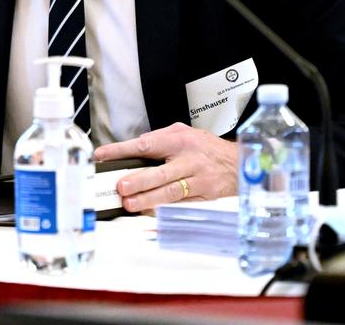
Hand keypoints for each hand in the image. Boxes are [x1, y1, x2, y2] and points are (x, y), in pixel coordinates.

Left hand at [93, 122, 237, 212]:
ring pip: (170, 192)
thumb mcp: (185, 132)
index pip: (147, 144)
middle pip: (160, 172)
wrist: (240, 163)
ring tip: (131, 204)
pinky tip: (149, 212)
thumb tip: (137, 145)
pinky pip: (181, 205)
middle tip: (121, 186)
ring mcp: (197, 180)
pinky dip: (164, 209)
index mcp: (180, 141)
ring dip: (148, 199)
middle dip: (139, 180)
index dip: (123, 150)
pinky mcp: (204, 196)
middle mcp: (189, 160)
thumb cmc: (209, 148)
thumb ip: (160, 138)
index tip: (104, 155)